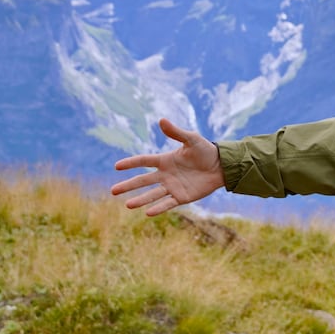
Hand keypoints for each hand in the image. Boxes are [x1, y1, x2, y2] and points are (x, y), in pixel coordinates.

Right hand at [111, 118, 225, 215]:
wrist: (221, 166)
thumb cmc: (206, 151)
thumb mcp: (191, 139)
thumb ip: (176, 132)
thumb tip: (161, 120)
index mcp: (165, 160)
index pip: (144, 161)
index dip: (131, 163)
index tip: (117, 166)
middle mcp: (165, 174)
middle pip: (143, 181)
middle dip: (129, 186)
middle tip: (113, 191)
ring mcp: (172, 186)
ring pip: (152, 194)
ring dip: (140, 200)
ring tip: (127, 205)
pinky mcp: (181, 197)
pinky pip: (167, 203)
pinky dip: (158, 208)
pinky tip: (148, 213)